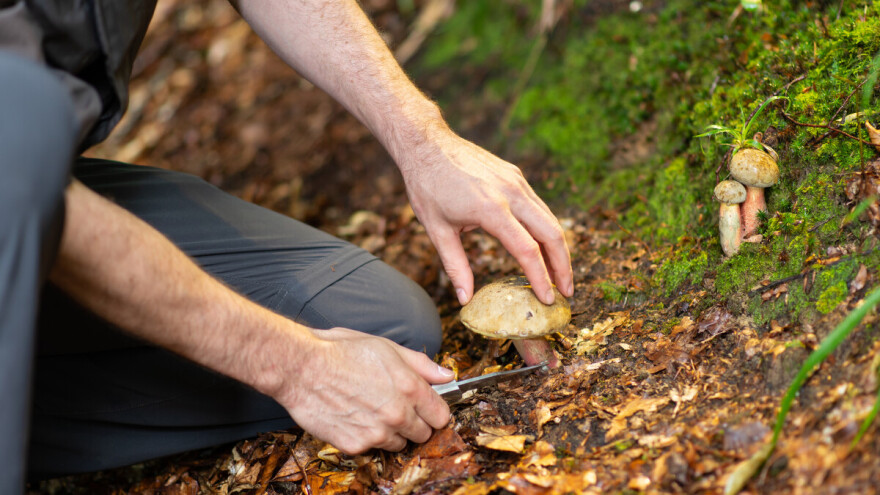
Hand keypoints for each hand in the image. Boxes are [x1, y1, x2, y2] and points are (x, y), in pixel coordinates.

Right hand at [273, 328, 452, 453]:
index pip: (441, 415)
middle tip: (394, 406)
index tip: (424, 406)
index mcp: (410, 388)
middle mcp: (398, 414)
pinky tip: (354, 417)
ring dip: (391, 432)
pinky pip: (372, 448)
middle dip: (414, 422)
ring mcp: (377, 433)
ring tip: (371, 410)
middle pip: (423, 433)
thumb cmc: (342, 352)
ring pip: (399, 444)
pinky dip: (366, 437)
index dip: (433, 410)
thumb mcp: (387, 347)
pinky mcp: (356, 446)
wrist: (301, 367)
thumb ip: (422, 365)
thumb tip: (447, 376)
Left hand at [399, 129, 573, 305]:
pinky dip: (546, 229)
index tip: (548, 299)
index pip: (527, 250)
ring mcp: (516, 181)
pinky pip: (538, 206)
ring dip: (558, 248)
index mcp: (491, 209)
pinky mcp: (515, 175)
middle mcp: (510, 193)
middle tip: (566, 292)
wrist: (426, 143)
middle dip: (563, 266)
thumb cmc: (427, 186)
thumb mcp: (436, 230)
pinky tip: (544, 247)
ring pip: (549, 218)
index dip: (541, 278)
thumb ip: (455, 266)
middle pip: (552, 233)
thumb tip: (465, 299)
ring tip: (560, 275)